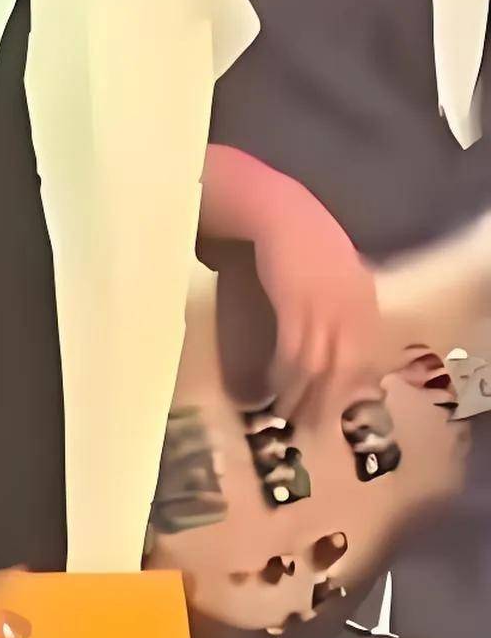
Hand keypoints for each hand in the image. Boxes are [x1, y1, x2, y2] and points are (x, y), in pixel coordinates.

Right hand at [248, 180, 386, 416]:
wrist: (280, 211)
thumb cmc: (304, 238)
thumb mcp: (336, 273)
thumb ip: (341, 303)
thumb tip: (334, 336)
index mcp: (365, 306)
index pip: (364, 359)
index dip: (349, 388)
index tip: (334, 410)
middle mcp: (353, 314)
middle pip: (344, 371)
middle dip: (326, 402)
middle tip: (309, 425)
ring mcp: (327, 312)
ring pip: (319, 368)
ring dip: (302, 395)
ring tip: (286, 414)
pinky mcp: (298, 308)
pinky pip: (295, 353)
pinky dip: (284, 374)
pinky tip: (272, 386)